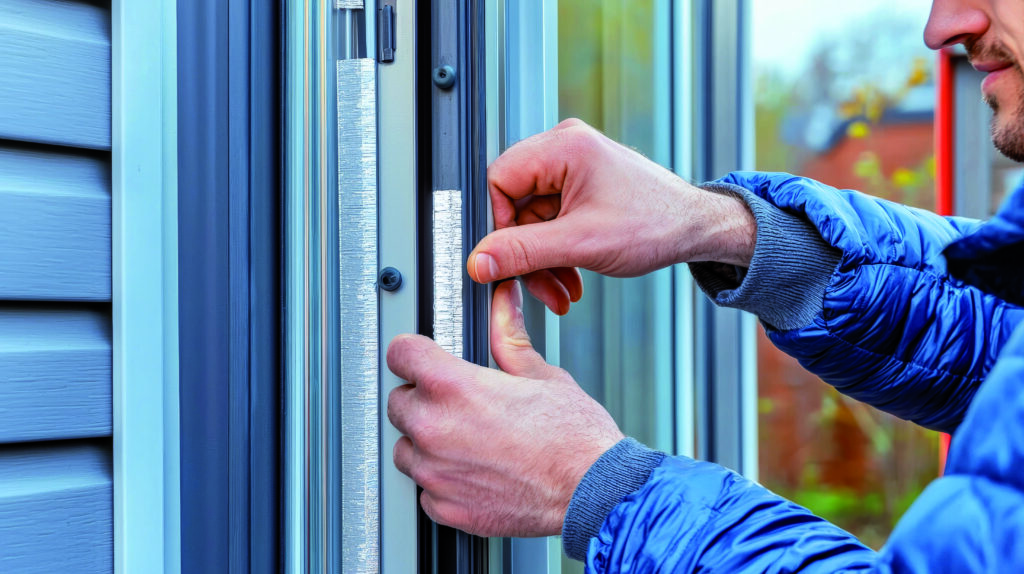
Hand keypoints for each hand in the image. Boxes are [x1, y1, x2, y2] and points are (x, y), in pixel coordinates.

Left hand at [386, 281, 624, 536]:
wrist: (593, 491)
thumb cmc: (574, 438)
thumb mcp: (541, 375)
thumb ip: (509, 337)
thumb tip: (504, 306)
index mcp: (454, 387)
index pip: (400, 354)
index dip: (413, 353)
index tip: (420, 359)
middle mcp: (435, 428)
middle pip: (398, 402)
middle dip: (423, 399)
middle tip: (459, 405)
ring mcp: (436, 472)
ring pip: (406, 448)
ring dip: (427, 442)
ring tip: (469, 441)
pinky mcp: (445, 506)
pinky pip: (424, 489)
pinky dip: (442, 481)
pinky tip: (473, 471)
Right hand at [469, 118, 754, 313]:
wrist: (697, 230)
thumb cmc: (658, 223)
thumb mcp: (581, 244)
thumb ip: (523, 252)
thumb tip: (479, 261)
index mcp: (563, 146)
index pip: (499, 180)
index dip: (499, 225)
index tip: (509, 258)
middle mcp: (565, 149)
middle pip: (515, 204)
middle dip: (527, 252)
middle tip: (540, 284)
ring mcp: (574, 168)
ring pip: (532, 219)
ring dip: (543, 260)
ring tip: (561, 290)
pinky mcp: (582, 187)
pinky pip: (551, 222)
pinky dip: (557, 253)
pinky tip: (571, 277)